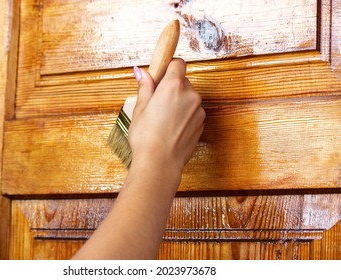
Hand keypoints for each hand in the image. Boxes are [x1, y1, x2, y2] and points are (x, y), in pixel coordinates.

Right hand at [129, 58, 204, 174]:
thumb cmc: (146, 137)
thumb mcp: (140, 108)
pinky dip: (184, 115)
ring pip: (188, 98)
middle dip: (171, 88)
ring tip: (163, 120)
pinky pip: (193, 112)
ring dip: (178, 102)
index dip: (168, 68)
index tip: (159, 77)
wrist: (160, 163)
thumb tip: (142, 72)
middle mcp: (191, 94)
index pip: (177, 63)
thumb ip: (145, 87)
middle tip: (156, 103)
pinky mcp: (202, 123)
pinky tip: (171, 128)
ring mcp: (199, 110)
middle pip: (183, 81)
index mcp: (173, 86)